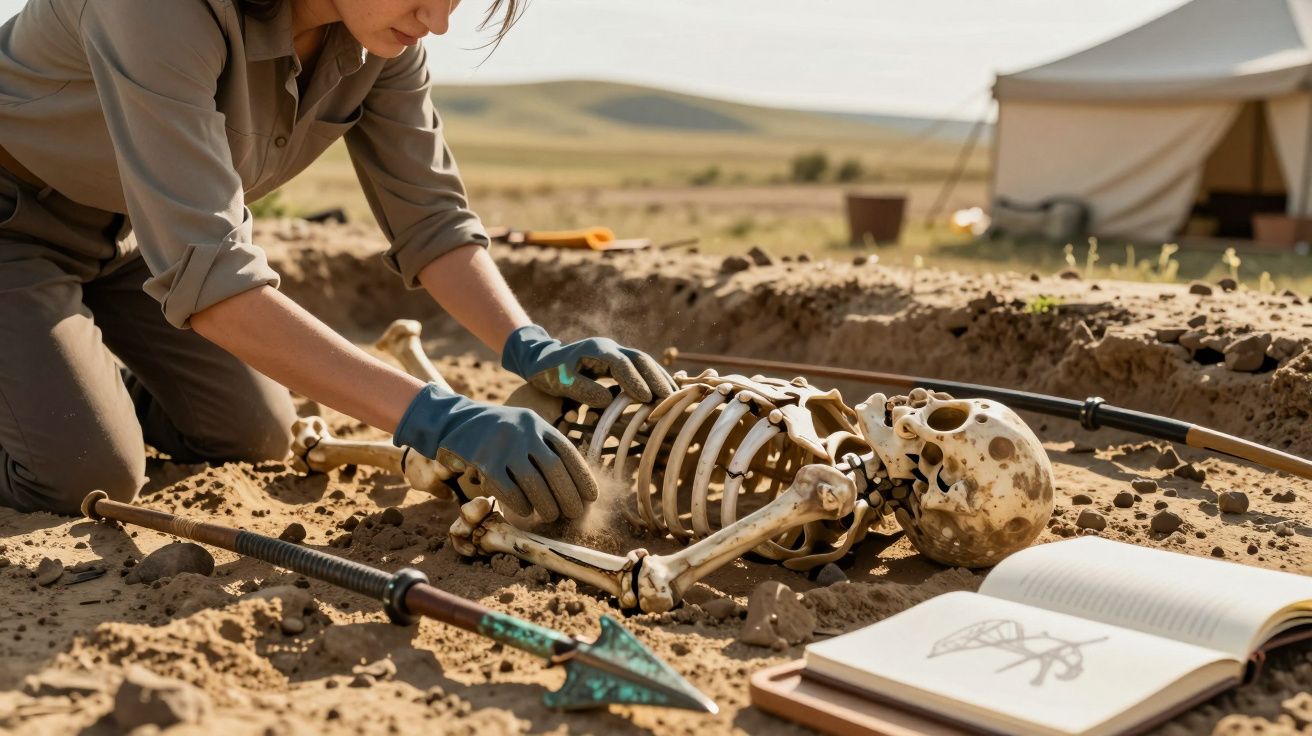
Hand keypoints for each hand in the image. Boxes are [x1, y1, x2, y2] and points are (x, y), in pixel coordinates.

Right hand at [393, 385, 597, 520]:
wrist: (454, 419)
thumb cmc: (496, 433)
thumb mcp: (524, 428)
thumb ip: (544, 447)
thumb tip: (573, 485)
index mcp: (538, 423)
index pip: (568, 452)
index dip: (583, 477)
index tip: (592, 498)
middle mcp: (524, 430)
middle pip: (554, 469)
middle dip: (567, 495)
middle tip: (573, 514)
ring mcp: (503, 443)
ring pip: (533, 481)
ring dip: (546, 504)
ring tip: (551, 516)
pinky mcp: (482, 458)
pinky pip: (507, 488)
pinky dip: (520, 504)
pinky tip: (526, 511)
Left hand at [501, 325, 673, 405]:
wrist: (542, 360)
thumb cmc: (549, 372)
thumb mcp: (560, 381)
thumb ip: (582, 390)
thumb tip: (607, 400)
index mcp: (596, 349)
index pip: (621, 364)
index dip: (635, 381)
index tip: (647, 398)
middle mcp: (610, 348)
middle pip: (640, 359)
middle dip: (656, 378)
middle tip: (670, 398)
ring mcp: (616, 354)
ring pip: (644, 362)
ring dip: (660, 378)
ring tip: (674, 397)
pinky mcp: (618, 363)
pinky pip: (641, 369)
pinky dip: (654, 379)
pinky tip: (666, 392)